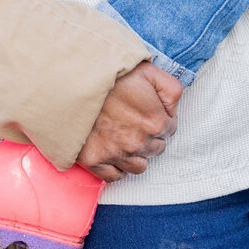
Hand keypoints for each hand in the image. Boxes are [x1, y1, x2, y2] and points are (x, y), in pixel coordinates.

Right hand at [75, 63, 181, 181]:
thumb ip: (172, 90)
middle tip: (134, 121)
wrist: (75, 80)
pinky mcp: (94, 160)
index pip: (170, 129)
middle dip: (149, 136)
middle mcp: (138, 143)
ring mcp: (116, 154)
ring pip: (138, 166)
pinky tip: (114, 152)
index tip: (148, 110)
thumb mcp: (150, 71)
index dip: (160, 118)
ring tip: (124, 137)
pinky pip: (114, 177)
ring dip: (135, 154)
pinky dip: (116, 167)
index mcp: (156, 122)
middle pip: (155, 149)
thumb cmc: (113, 74)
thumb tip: (173, 109)